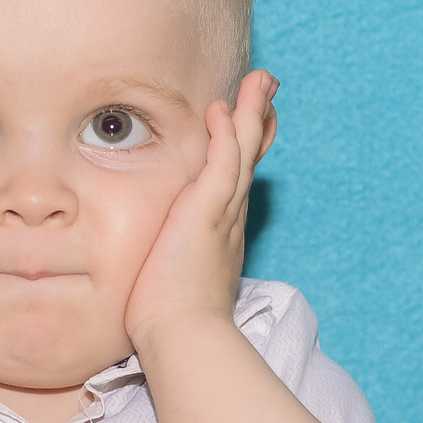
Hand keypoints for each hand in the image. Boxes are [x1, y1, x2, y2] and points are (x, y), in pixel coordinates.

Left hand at [124, 70, 277, 351]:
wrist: (184, 340)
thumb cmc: (172, 323)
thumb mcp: (173, 283)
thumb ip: (169, 263)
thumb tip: (156, 269)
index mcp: (222, 234)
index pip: (234, 181)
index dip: (242, 150)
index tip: (245, 123)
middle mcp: (229, 220)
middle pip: (248, 158)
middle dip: (258, 121)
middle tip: (266, 87)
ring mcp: (222, 215)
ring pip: (242, 154)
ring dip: (251, 114)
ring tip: (259, 82)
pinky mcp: (208, 214)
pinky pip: (222, 165)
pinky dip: (227, 136)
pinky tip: (223, 109)